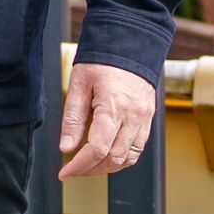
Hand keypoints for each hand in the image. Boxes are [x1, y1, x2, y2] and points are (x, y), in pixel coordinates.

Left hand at [56, 62, 156, 180]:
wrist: (131, 41)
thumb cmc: (104, 58)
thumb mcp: (80, 83)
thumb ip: (73, 118)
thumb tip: (67, 147)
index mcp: (114, 106)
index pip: (97, 149)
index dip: (79, 166)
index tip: (64, 172)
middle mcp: (133, 115)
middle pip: (114, 158)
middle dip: (91, 170)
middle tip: (73, 169)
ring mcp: (144, 117)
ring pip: (129, 158)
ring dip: (107, 167)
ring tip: (89, 164)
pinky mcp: (149, 117)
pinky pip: (138, 148)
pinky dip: (122, 158)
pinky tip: (107, 154)